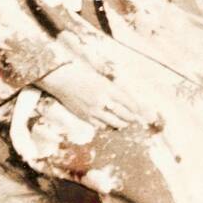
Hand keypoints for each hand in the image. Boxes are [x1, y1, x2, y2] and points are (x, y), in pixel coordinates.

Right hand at [39, 62, 159, 130]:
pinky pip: (100, 126)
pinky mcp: (85, 117)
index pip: (128, 102)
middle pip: (123, 114)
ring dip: (122, 124)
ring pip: (113, 122)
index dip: (136, 108)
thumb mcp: (101, 79)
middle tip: (135, 119)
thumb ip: (112, 89)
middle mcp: (102, 100)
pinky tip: (111, 125)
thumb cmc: (82, 75)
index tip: (140, 111)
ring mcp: (93, 110)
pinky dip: (108, 127)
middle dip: (131, 118)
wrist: (62, 80)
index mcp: (108, 88)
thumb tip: (125, 99)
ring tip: (125, 124)